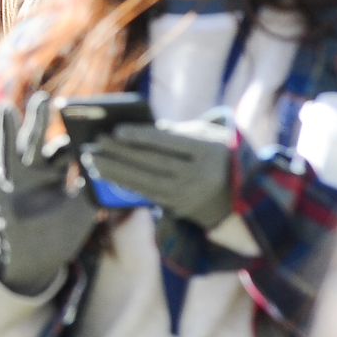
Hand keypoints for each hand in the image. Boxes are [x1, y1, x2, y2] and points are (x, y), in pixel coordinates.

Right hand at [0, 91, 101, 292]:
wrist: (37, 263)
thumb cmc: (60, 233)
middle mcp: (30, 174)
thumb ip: (95, 187)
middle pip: (33, 141)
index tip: (84, 122)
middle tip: (43, 98)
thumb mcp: (85, 209)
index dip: (72, 136)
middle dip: (37, 120)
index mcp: (52, 172)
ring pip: (7, 154)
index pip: (61, 147)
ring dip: (5, 132)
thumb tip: (113, 167)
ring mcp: (12, 186)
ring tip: (5, 108)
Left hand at [86, 116, 235, 228]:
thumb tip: (138, 129)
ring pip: (146, 182)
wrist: (245, 192)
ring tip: (91, 161)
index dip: (141, 136)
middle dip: (119, 153)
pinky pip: (148, 194)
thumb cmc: (217, 153)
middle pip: (153, 162)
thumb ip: (177, 132)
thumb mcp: (207, 136)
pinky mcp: (180, 207)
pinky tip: (107, 176)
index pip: (169, 142)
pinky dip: (125, 185)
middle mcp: (200, 175)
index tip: (116, 130)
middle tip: (93, 144)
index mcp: (209, 150)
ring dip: (115, 171)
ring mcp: (190, 194)